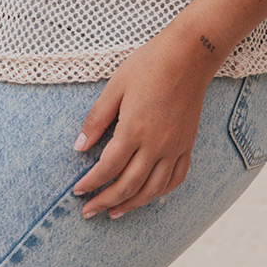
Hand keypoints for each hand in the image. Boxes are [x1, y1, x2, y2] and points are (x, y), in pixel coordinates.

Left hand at [70, 25, 218, 218]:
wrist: (189, 54)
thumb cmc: (150, 64)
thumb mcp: (116, 85)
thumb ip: (97, 118)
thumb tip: (79, 146)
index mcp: (134, 129)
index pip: (107, 167)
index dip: (90, 183)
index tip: (77, 190)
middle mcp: (155, 144)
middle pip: (128, 186)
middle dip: (105, 201)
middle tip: (88, 211)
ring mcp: (175, 147)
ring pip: (152, 189)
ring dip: (131, 205)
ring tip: (115, 212)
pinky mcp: (188, 144)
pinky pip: (176, 178)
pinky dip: (160, 193)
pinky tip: (149, 195)